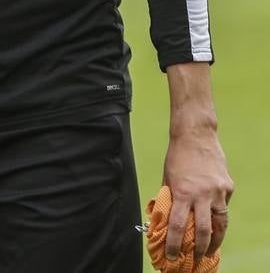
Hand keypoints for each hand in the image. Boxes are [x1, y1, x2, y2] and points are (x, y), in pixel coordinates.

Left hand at [163, 127, 233, 261]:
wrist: (196, 133)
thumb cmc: (178, 155)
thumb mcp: (168, 177)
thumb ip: (169, 198)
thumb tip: (166, 219)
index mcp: (182, 192)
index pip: (178, 225)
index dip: (175, 244)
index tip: (172, 257)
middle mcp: (202, 194)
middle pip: (203, 230)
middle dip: (200, 249)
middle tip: (196, 260)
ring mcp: (218, 191)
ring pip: (221, 223)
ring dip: (216, 239)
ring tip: (210, 249)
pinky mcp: (228, 186)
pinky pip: (224, 205)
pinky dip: (219, 213)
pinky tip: (214, 217)